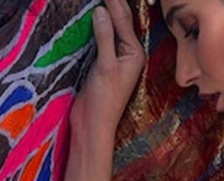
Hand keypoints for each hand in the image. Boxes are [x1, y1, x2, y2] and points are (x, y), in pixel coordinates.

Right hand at [71, 0, 144, 136]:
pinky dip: (95, 24)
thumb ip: (105, 37)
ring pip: (110, 26)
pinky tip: (89, 14)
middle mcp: (128, 53)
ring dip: (104, 10)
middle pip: (120, 20)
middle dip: (112, 2)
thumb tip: (101, 10)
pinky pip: (100, 36)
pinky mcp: (101, 62)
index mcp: (134, 53)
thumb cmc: (104, 100)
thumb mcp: (105, 67)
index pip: (123, 19)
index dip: (113, 0)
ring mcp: (115, 57)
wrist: (92, 125)